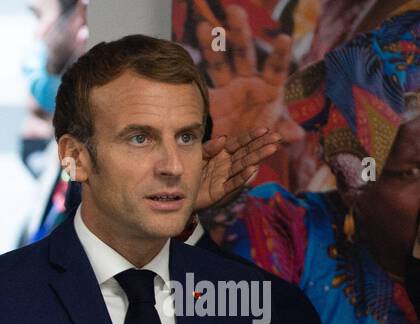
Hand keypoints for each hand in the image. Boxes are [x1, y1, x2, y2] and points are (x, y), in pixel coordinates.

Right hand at [196, 7, 302, 145]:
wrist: (236, 154)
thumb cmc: (260, 141)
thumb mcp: (272, 137)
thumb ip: (282, 131)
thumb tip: (296, 135)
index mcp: (269, 87)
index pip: (276, 67)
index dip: (279, 54)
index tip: (284, 38)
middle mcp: (247, 82)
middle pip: (243, 53)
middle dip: (239, 32)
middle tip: (235, 10)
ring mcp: (227, 88)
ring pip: (219, 62)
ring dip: (212, 44)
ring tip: (204, 26)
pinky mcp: (210, 99)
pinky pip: (200, 85)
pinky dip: (191, 74)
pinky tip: (182, 59)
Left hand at [197, 126, 282, 209]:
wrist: (178, 192)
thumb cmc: (189, 170)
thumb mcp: (197, 155)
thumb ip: (209, 147)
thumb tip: (224, 139)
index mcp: (222, 153)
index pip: (239, 143)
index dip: (251, 136)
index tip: (265, 129)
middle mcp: (227, 164)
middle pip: (246, 152)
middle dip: (262, 144)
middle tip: (277, 137)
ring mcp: (225, 177)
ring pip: (244, 166)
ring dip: (257, 157)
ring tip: (272, 149)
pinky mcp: (220, 191)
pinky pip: (233, 183)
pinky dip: (243, 177)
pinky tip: (253, 169)